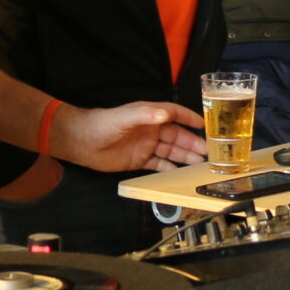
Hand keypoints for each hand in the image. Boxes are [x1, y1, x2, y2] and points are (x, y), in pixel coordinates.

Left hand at [58, 101, 206, 172]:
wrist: (81, 142)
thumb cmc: (102, 124)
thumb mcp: (124, 117)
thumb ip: (145, 114)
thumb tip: (167, 114)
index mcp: (150, 116)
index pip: (175, 114)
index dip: (189, 118)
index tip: (205, 125)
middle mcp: (151, 130)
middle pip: (177, 136)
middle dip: (193, 143)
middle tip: (208, 153)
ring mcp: (145, 146)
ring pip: (171, 152)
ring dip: (185, 157)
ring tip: (200, 165)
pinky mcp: (138, 161)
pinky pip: (159, 165)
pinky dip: (170, 169)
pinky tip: (181, 175)